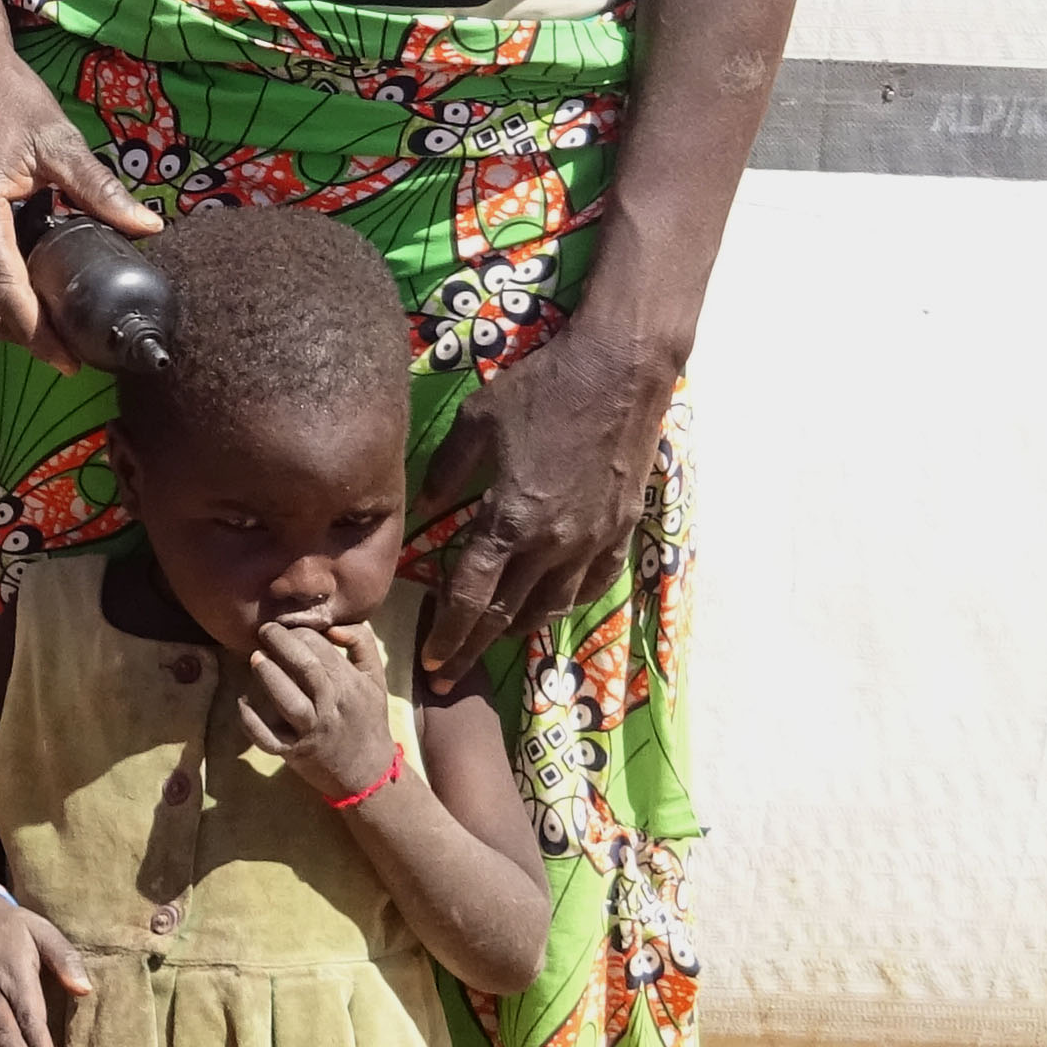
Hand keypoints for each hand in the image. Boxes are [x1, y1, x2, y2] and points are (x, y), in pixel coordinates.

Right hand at [0, 34, 153, 347]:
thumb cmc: (9, 102)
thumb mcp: (59, 143)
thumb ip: (99, 189)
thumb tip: (148, 227)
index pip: (7, 291)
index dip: (37, 332)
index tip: (69, 360)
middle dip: (31, 337)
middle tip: (75, 361)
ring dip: (20, 320)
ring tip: (63, 341)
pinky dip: (11, 296)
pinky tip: (43, 300)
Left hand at [243, 614, 401, 798]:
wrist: (367, 772)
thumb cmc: (368, 718)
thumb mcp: (375, 678)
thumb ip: (362, 643)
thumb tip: (332, 624)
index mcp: (350, 684)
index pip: (323, 649)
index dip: (300, 632)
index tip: (286, 625)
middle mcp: (330, 705)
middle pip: (308, 669)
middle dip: (283, 644)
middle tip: (265, 630)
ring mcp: (310, 730)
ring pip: (289, 701)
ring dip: (269, 676)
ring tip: (255, 657)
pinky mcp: (293, 752)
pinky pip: (268, 738)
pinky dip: (251, 721)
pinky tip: (241, 702)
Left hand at [420, 318, 675, 678]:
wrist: (620, 371)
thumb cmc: (543, 389)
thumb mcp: (476, 422)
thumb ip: (446, 471)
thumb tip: (424, 508)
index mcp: (509, 521)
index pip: (471, 598)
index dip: (448, 635)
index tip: (431, 663)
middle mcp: (552, 544)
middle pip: (508, 615)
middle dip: (474, 649)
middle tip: (450, 676)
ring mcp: (592, 541)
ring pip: (553, 607)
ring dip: (520, 629)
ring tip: (496, 639)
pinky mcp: (621, 529)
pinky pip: (593, 583)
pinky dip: (568, 600)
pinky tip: (554, 603)